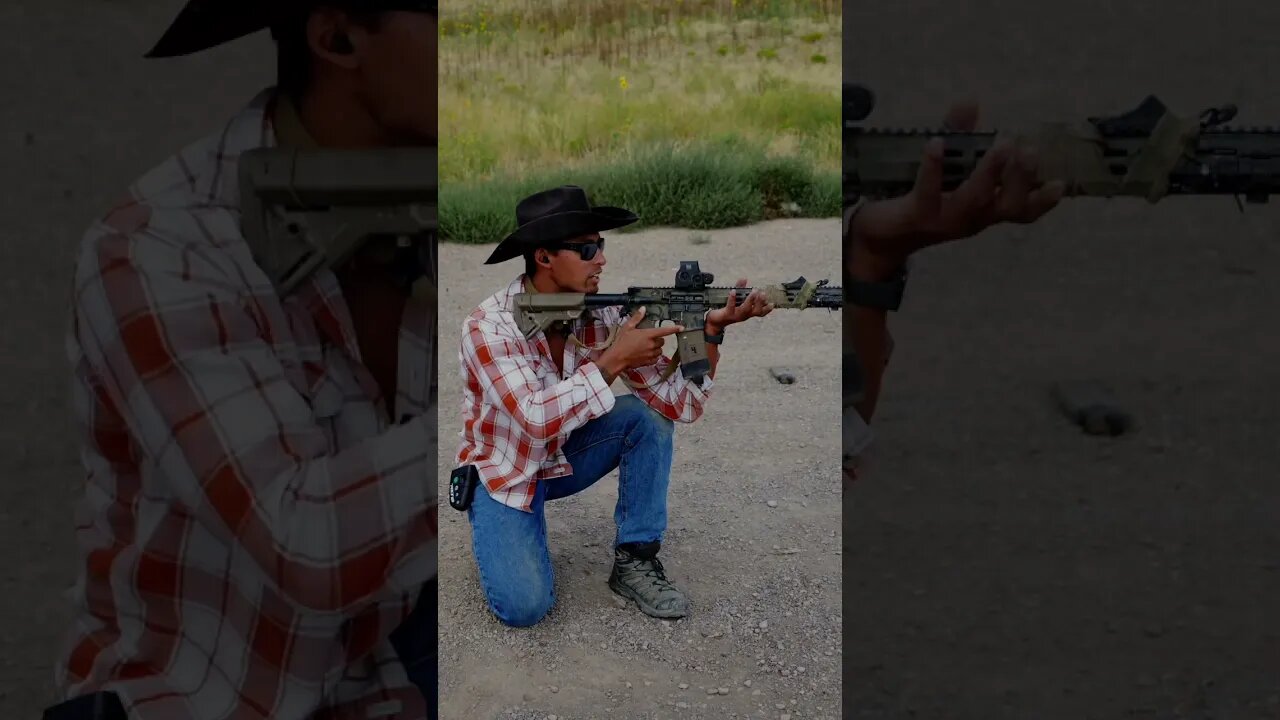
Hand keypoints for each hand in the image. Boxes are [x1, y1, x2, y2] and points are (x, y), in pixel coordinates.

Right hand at [598, 307, 684, 377]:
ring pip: (660, 350)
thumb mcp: (627, 327)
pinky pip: (655, 358)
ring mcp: (651, 354)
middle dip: (658, 339)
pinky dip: (653, 356)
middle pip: (662, 341)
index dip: (674, 329)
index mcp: (648, 335)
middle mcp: (651, 345)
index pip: (664, 331)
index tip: (681, 327)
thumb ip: (637, 318)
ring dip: (656, 348)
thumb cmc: (621, 342)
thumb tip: (642, 309)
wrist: (617, 358)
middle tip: (648, 338)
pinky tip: (645, 354)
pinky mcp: (648, 361)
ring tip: (646, 347)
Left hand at [705, 278, 773, 333]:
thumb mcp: (736, 299)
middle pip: (756, 311)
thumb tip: (744, 278)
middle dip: (760, 302)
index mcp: (748, 313)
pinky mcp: (727, 314)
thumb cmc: (727, 310)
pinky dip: (732, 298)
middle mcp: (744, 315)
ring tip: (753, 291)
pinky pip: (730, 306)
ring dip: (750, 300)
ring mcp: (736, 316)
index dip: (767, 309)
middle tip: (762, 293)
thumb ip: (740, 288)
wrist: (714, 322)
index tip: (772, 304)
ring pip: (745, 309)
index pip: (760, 312)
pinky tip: (733, 291)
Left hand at [849, 101, 1064, 273]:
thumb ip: (961, 135)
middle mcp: (972, 219)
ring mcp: (946, 219)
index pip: (1022, 211)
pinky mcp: (918, 214)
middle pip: (1006, 206)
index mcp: (986, 211)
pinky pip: (928, 192)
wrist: (883, 234)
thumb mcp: (948, 166)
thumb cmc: (924, 199)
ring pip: (974, 199)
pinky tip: (936, 143)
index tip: (1061, 183)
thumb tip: (971, 101)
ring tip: (1002, 144)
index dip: (1043, 201)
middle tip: (1029, 149)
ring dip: (989, 172)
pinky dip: (933, 167)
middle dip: (1020, 178)